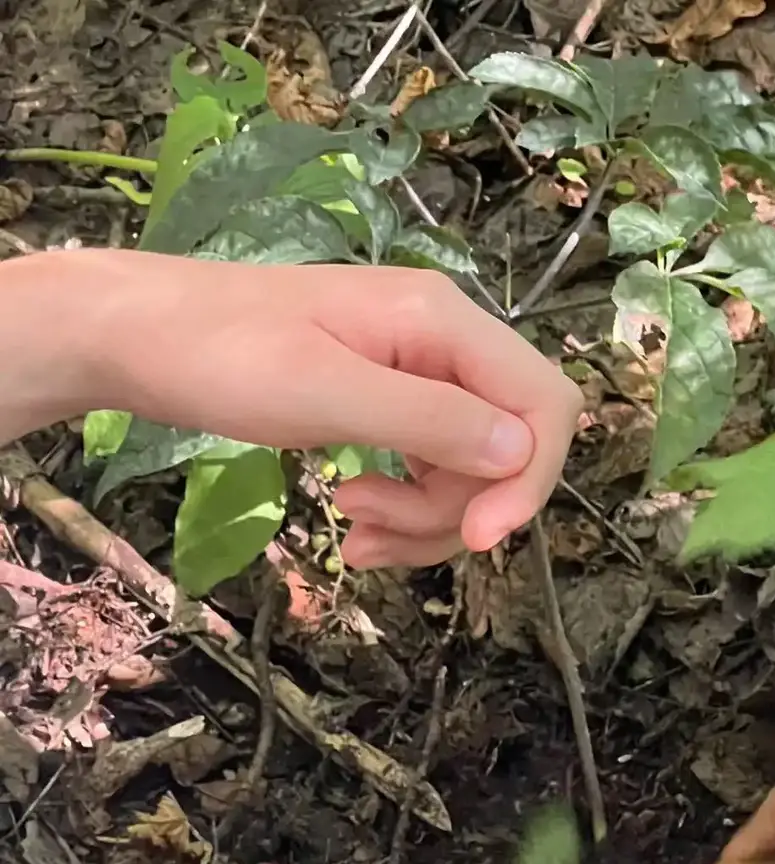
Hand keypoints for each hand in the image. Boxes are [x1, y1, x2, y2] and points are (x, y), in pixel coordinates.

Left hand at [5, 249, 583, 565]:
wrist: (138, 338)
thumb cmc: (220, 355)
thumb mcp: (324, 393)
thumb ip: (429, 420)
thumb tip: (520, 452)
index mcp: (442, 323)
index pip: (544, 404)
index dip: (529, 479)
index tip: (480, 538)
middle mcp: (445, 343)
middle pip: (510, 446)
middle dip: (461, 509)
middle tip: (380, 533)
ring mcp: (418, 372)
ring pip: (469, 470)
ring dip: (424, 519)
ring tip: (354, 532)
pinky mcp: (390, 401)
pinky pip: (428, 468)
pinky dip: (403, 508)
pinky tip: (355, 526)